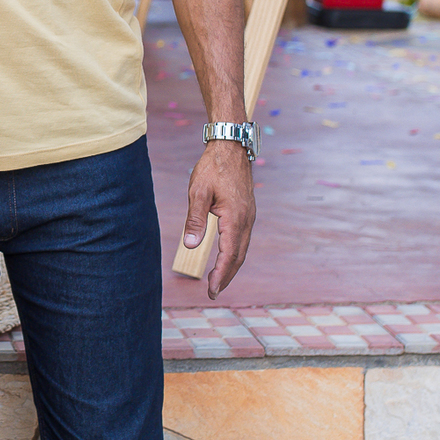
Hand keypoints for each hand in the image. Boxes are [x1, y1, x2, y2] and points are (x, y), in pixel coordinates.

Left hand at [182, 138, 255, 298]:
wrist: (231, 147)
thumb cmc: (212, 167)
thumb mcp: (198, 191)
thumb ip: (194, 219)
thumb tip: (190, 245)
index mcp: (235, 218)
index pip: (229, 255)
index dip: (220, 275)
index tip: (211, 291)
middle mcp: (247, 220)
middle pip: (238, 256)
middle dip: (226, 276)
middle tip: (213, 292)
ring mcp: (249, 216)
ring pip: (242, 248)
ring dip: (231, 266)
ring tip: (217, 280)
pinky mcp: (247, 212)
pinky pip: (243, 238)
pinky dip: (235, 253)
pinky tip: (226, 257)